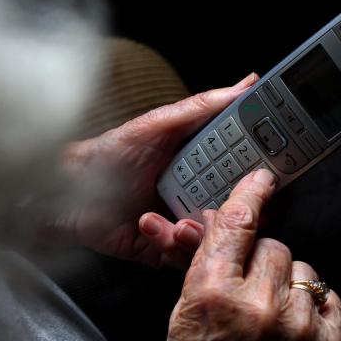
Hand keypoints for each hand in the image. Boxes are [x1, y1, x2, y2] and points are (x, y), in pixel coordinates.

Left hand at [55, 73, 257, 267]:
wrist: (67, 193)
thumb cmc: (109, 154)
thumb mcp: (159, 124)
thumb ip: (204, 107)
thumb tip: (248, 83)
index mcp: (205, 165)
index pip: (250, 173)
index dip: (266, 176)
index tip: (273, 175)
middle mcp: (200, 196)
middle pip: (242, 212)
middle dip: (242, 212)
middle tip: (224, 203)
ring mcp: (183, 226)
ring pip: (219, 239)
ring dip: (203, 228)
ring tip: (181, 218)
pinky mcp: (165, 251)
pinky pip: (187, 257)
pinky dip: (174, 242)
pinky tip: (153, 224)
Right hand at [162, 169, 340, 340]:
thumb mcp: (181, 317)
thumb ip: (199, 265)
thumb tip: (207, 223)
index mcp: (212, 294)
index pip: (236, 223)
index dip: (249, 193)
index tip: (261, 179)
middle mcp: (258, 306)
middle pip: (272, 244)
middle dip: (258, 258)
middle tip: (246, 286)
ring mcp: (298, 328)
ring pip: (302, 269)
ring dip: (284, 283)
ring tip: (266, 314)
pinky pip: (328, 296)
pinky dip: (311, 304)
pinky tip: (291, 324)